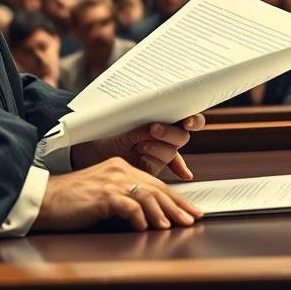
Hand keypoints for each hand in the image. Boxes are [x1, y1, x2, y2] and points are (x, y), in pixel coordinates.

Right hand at [31, 157, 201, 232]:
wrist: (45, 199)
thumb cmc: (72, 200)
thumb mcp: (103, 193)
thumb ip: (124, 196)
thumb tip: (148, 214)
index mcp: (120, 168)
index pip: (155, 183)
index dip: (175, 198)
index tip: (189, 210)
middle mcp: (118, 170)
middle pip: (156, 188)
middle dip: (176, 206)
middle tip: (191, 219)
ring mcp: (111, 181)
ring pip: (146, 196)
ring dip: (162, 213)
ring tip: (172, 226)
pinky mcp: (102, 195)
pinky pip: (128, 206)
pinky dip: (139, 217)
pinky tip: (146, 227)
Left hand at [71, 115, 204, 180]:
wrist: (97, 146)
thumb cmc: (113, 129)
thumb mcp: (127, 125)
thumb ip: (143, 126)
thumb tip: (154, 128)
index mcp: (165, 116)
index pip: (188, 115)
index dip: (193, 119)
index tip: (187, 122)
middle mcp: (167, 134)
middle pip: (181, 136)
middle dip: (169, 133)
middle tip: (153, 130)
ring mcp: (163, 151)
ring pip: (171, 151)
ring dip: (157, 148)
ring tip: (140, 146)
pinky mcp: (157, 165)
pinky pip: (172, 167)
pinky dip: (179, 169)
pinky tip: (184, 175)